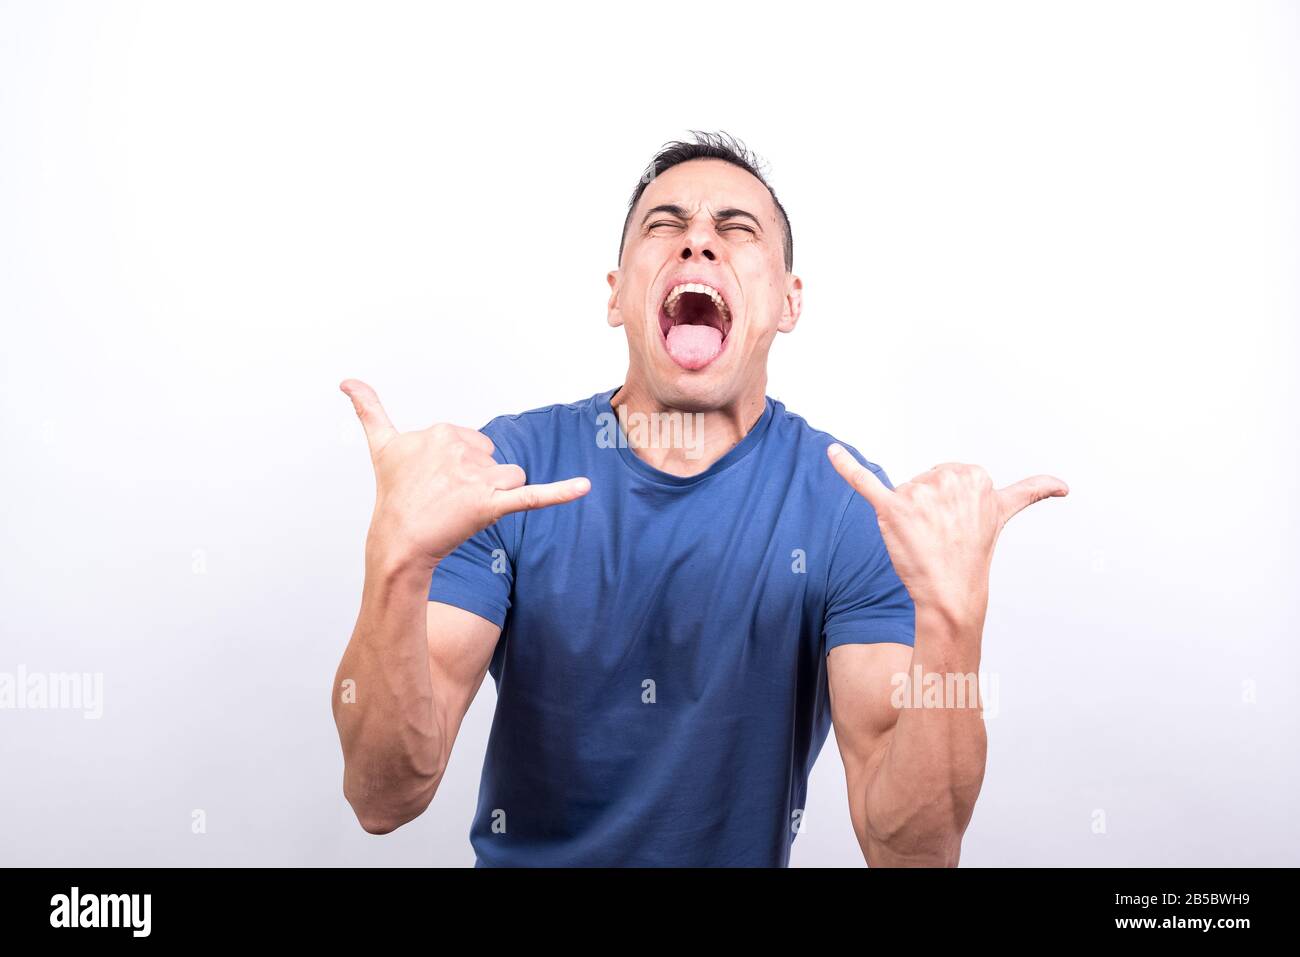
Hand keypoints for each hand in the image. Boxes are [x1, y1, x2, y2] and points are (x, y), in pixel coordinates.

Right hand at [342, 379, 590, 567]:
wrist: (398, 541)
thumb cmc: (395, 495)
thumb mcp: (381, 445)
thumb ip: (369, 409)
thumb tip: (347, 381)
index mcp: (442, 432)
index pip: (475, 445)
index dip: (461, 468)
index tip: (436, 483)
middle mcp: (460, 449)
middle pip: (494, 461)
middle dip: (479, 481)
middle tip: (448, 499)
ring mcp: (476, 478)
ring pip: (510, 478)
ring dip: (495, 495)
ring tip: (463, 510)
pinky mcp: (492, 505)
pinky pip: (533, 495)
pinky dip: (561, 492)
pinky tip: (585, 487)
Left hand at [827, 445, 1066, 628]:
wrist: (950, 594)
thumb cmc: (973, 553)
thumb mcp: (1003, 512)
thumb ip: (1031, 491)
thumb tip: (1063, 485)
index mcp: (973, 472)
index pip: (943, 477)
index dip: (945, 503)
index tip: (956, 524)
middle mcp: (947, 478)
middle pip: (921, 482)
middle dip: (925, 509)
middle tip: (939, 535)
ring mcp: (919, 493)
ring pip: (900, 495)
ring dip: (907, 518)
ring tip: (923, 538)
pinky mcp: (891, 509)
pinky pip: (863, 481)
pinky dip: (844, 465)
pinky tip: (829, 450)